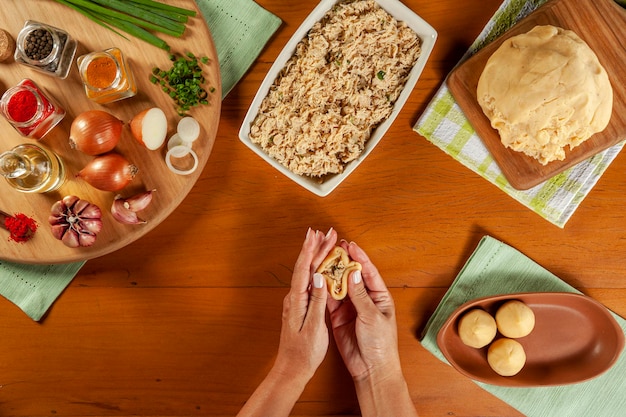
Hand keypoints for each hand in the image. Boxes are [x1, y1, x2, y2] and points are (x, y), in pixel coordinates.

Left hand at [273, 228, 337, 381]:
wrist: (292, 368)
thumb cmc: (304, 352)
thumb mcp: (315, 328)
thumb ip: (317, 301)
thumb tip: (318, 277)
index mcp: (297, 300)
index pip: (304, 269)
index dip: (311, 249)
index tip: (317, 234)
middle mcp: (294, 297)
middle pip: (305, 267)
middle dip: (316, 247)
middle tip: (327, 231)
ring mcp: (296, 301)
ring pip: (307, 272)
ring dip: (316, 256)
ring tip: (325, 241)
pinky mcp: (300, 306)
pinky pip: (308, 281)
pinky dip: (316, 269)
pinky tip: (322, 266)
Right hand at [327, 241, 416, 416]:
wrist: (370, 368)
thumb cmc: (380, 344)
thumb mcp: (372, 317)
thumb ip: (360, 295)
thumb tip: (352, 273)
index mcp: (379, 296)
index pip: (368, 272)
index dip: (359, 257)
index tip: (350, 245)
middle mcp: (364, 298)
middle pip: (352, 275)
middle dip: (343, 261)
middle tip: (332, 247)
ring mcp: (350, 307)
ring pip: (339, 285)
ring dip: (331, 274)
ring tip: (321, 259)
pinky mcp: (338, 316)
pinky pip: (330, 299)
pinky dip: (323, 290)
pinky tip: (317, 279)